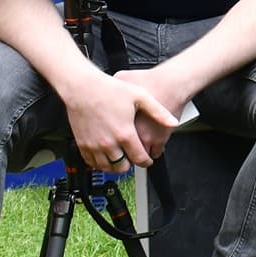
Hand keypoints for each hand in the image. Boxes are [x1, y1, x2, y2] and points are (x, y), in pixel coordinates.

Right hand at [60, 70, 178, 172]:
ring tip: (121, 160)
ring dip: (115, 167)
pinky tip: (105, 157)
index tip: (148, 160)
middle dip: (131, 165)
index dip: (146, 162)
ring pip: (107, 168)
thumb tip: (172, 122)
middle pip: (122, 167)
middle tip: (134, 159)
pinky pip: (91, 163)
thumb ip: (158, 112)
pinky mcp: (83, 144)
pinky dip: (99, 164)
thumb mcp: (139, 97)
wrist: (82, 88)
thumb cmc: (109, 90)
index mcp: (125, 133)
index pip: (139, 158)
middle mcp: (109, 143)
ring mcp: (94, 145)